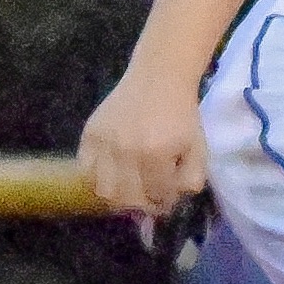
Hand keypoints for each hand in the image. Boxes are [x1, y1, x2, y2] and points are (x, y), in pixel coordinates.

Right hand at [79, 72, 208, 233]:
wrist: (159, 79)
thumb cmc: (181, 115)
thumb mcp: (198, 146)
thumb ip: (191, 178)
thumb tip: (174, 199)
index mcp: (157, 154)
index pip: (156, 196)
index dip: (164, 203)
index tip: (166, 202)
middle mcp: (127, 151)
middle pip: (127, 198)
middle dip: (141, 204)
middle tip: (148, 200)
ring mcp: (105, 143)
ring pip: (104, 190)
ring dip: (118, 197)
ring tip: (129, 190)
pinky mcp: (90, 134)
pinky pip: (85, 170)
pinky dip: (97, 179)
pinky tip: (113, 174)